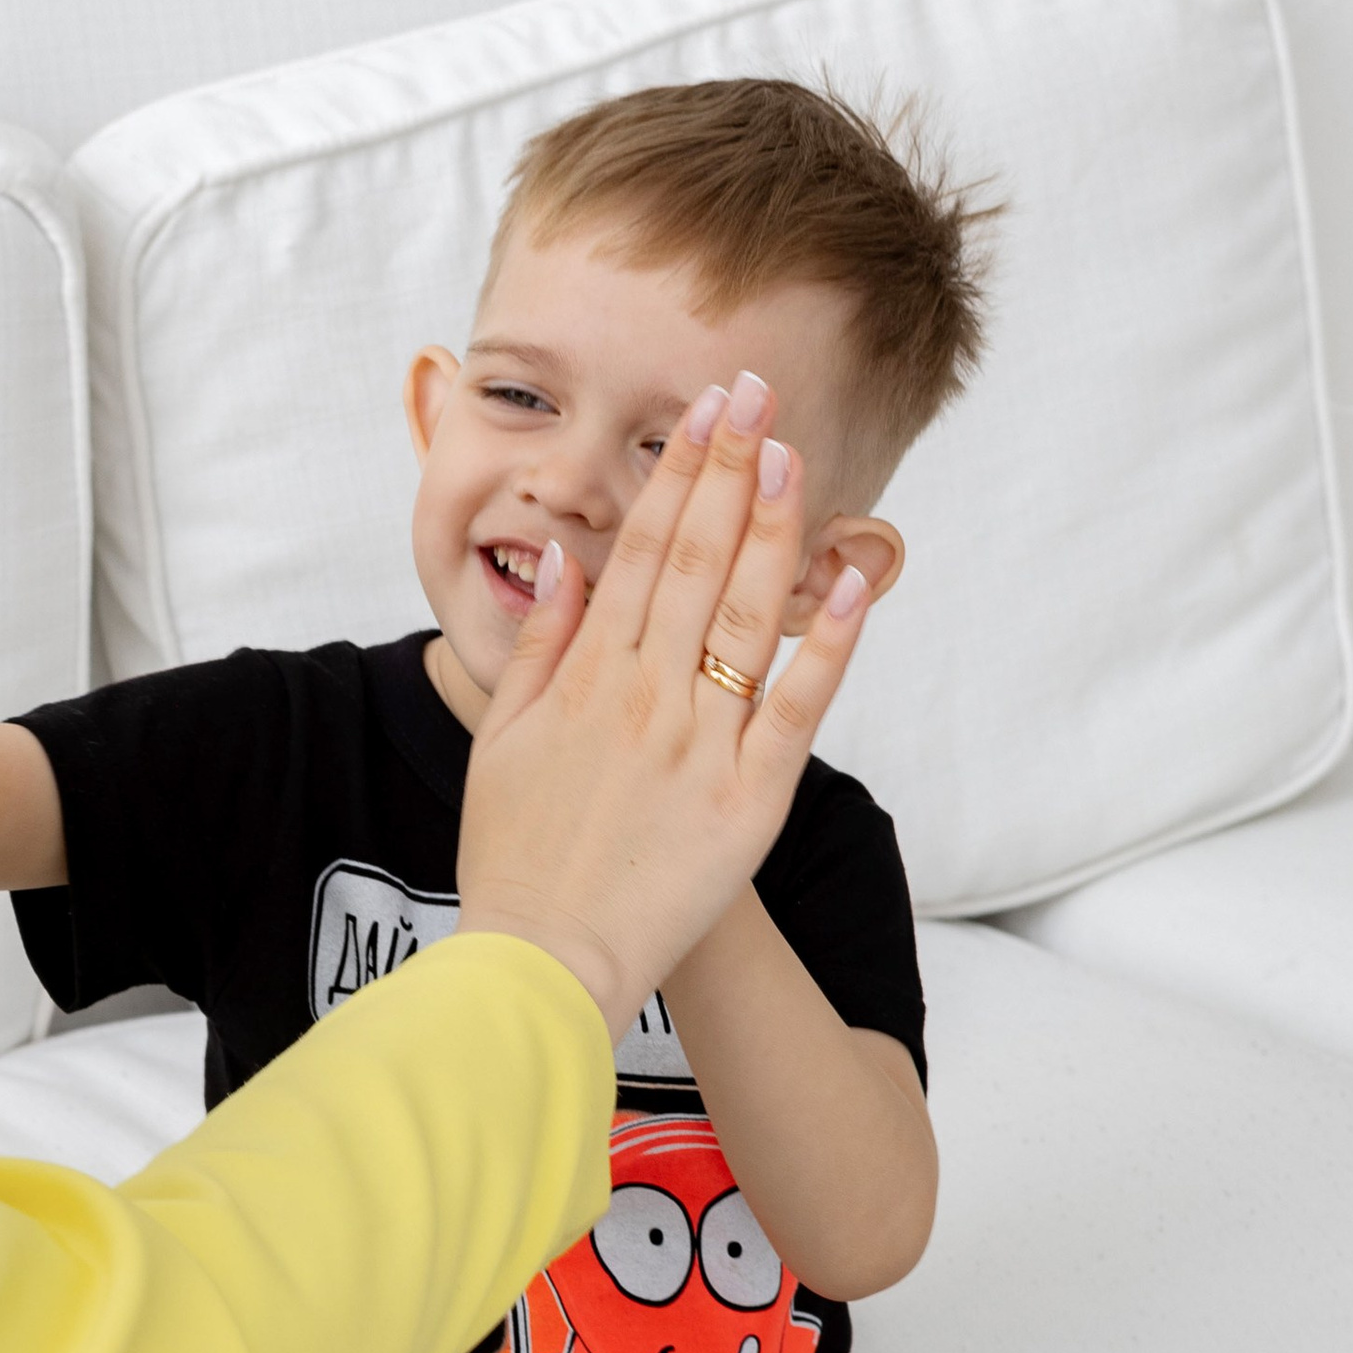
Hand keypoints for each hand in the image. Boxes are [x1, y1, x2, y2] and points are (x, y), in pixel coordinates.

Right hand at [454, 378, 873, 1041]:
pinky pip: (797, 709)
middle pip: (699, 559)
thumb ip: (541, 647)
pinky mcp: (750, 800)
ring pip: (748, 615)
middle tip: (759, 392)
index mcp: (590, 676)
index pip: (643, 548)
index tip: (705, 409)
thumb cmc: (517, 854)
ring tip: (797, 454)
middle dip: (732, 467)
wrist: (544, 960)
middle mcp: (648, 695)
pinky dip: (827, 644)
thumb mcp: (502, 738)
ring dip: (777, 528)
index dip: (679, 472)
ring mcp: (703, 744)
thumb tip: (568, 562)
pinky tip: (851, 582)